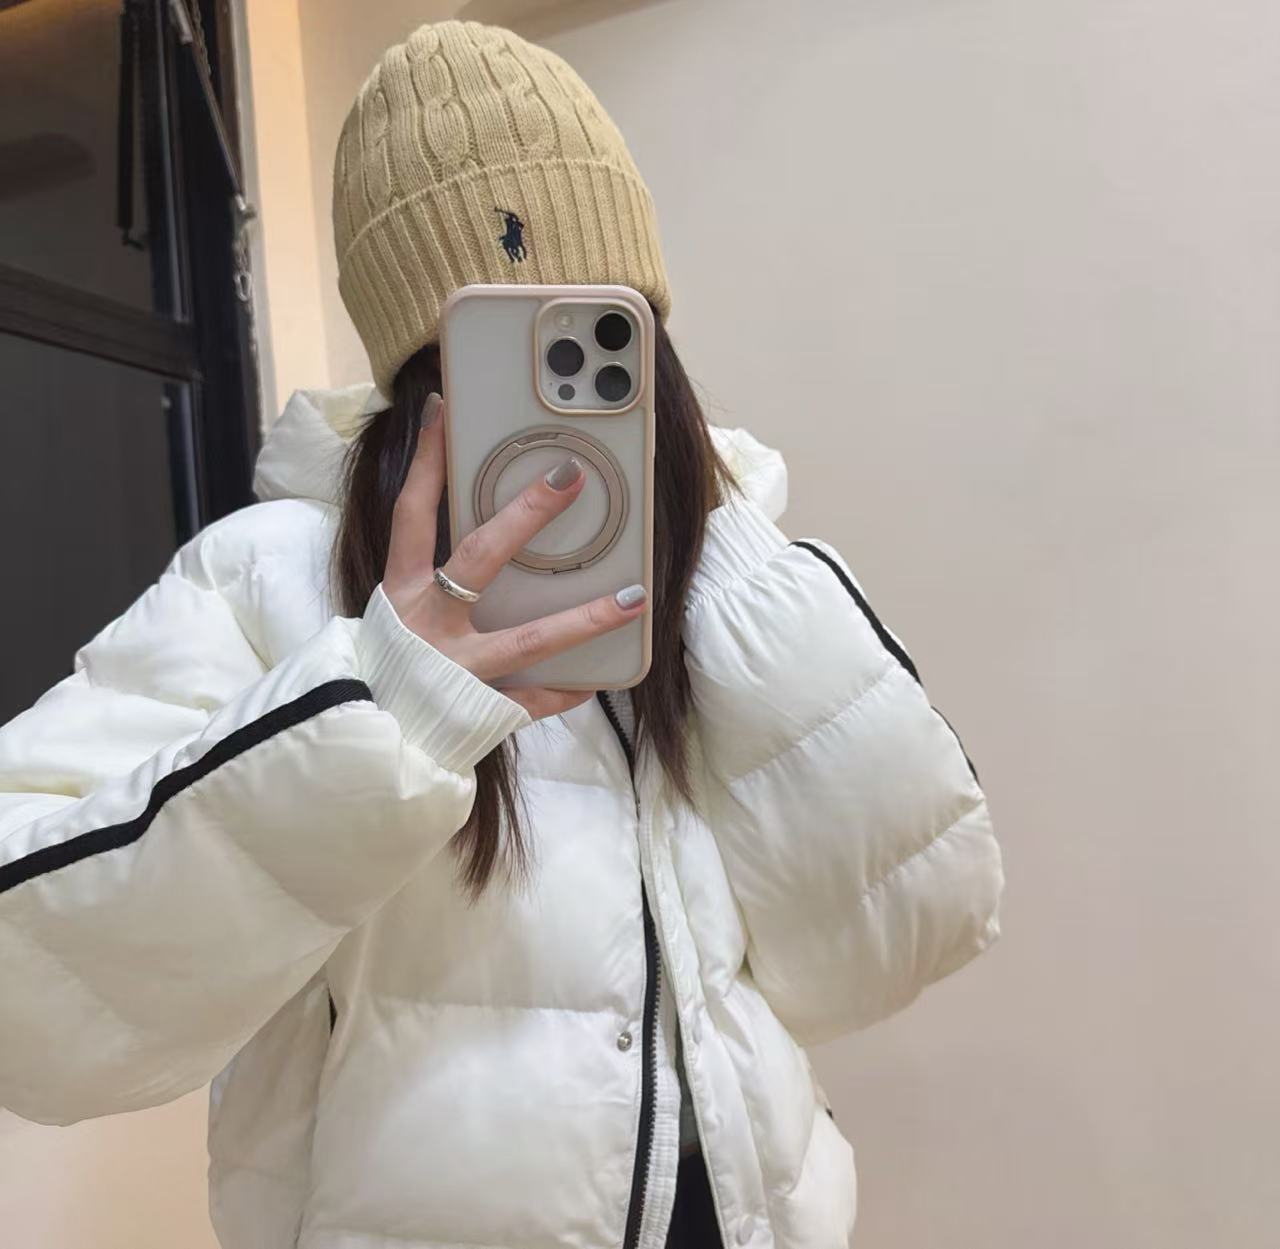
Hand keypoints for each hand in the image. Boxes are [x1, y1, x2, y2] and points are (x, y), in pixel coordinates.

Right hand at [379, 394, 647, 719]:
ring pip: (528, 639)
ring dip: (585, 617)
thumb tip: (464, 528)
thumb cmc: (383, 668)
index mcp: (401, 592)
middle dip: (526, 516)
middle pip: (479, 558)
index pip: (412, 513)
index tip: (443, 410)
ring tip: (633, 597)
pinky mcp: (480, 709)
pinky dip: (567, 690)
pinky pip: (533, 700)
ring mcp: (457, 668)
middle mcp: (429, 623)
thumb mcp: (393, 613)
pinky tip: (601, 677)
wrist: (363, 743)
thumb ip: (425, 577)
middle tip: (570, 478)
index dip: (425, 461)